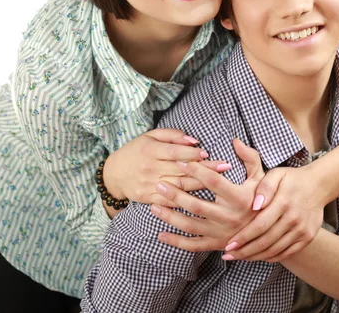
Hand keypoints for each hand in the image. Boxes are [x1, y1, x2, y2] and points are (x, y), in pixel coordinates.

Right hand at [102, 128, 228, 205]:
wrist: (114, 174)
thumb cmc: (136, 151)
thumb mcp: (150, 136)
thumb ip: (172, 135)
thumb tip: (194, 140)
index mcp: (151, 150)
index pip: (175, 152)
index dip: (192, 153)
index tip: (208, 153)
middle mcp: (150, 168)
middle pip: (181, 169)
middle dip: (205, 168)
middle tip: (224, 166)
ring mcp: (149, 185)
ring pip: (179, 186)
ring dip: (201, 184)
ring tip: (219, 182)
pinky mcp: (148, 198)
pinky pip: (170, 201)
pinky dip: (185, 201)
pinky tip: (201, 200)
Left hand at [150, 139, 264, 251]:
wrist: (270, 232)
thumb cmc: (263, 200)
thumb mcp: (261, 178)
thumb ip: (250, 158)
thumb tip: (235, 141)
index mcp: (239, 198)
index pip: (213, 182)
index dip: (196, 170)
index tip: (181, 161)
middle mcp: (229, 217)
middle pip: (196, 205)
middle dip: (175, 193)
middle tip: (159, 182)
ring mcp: (222, 234)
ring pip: (190, 225)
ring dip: (170, 216)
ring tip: (154, 205)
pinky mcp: (216, 245)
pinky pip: (192, 245)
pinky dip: (175, 241)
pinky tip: (160, 234)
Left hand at [222, 163, 326, 262]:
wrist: (319, 185)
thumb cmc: (292, 178)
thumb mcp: (277, 174)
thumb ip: (264, 186)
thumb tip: (255, 204)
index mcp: (284, 202)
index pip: (260, 225)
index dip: (243, 237)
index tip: (229, 245)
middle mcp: (294, 218)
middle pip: (266, 241)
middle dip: (245, 251)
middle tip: (228, 255)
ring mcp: (302, 230)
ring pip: (275, 250)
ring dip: (255, 256)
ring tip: (240, 258)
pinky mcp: (307, 237)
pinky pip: (287, 253)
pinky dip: (271, 257)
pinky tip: (258, 256)